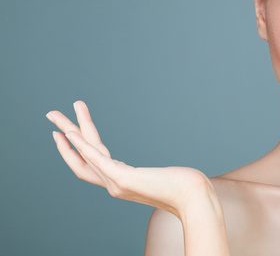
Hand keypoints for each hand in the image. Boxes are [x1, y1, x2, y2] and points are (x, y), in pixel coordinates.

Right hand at [47, 101, 214, 217]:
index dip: (75, 149)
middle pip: (80, 159)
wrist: (194, 199)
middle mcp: (115, 185)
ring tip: (57, 115)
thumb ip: (158, 177)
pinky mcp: (123, 179)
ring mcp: (117, 183)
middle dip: (64, 136)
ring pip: (84, 155)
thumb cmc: (186, 188)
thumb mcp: (167, 179)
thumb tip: (168, 176)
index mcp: (122, 183)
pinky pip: (97, 159)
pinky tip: (72, 133)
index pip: (90, 165)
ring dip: (70, 132)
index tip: (66, 131)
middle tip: (51, 114)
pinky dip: (83, 146)